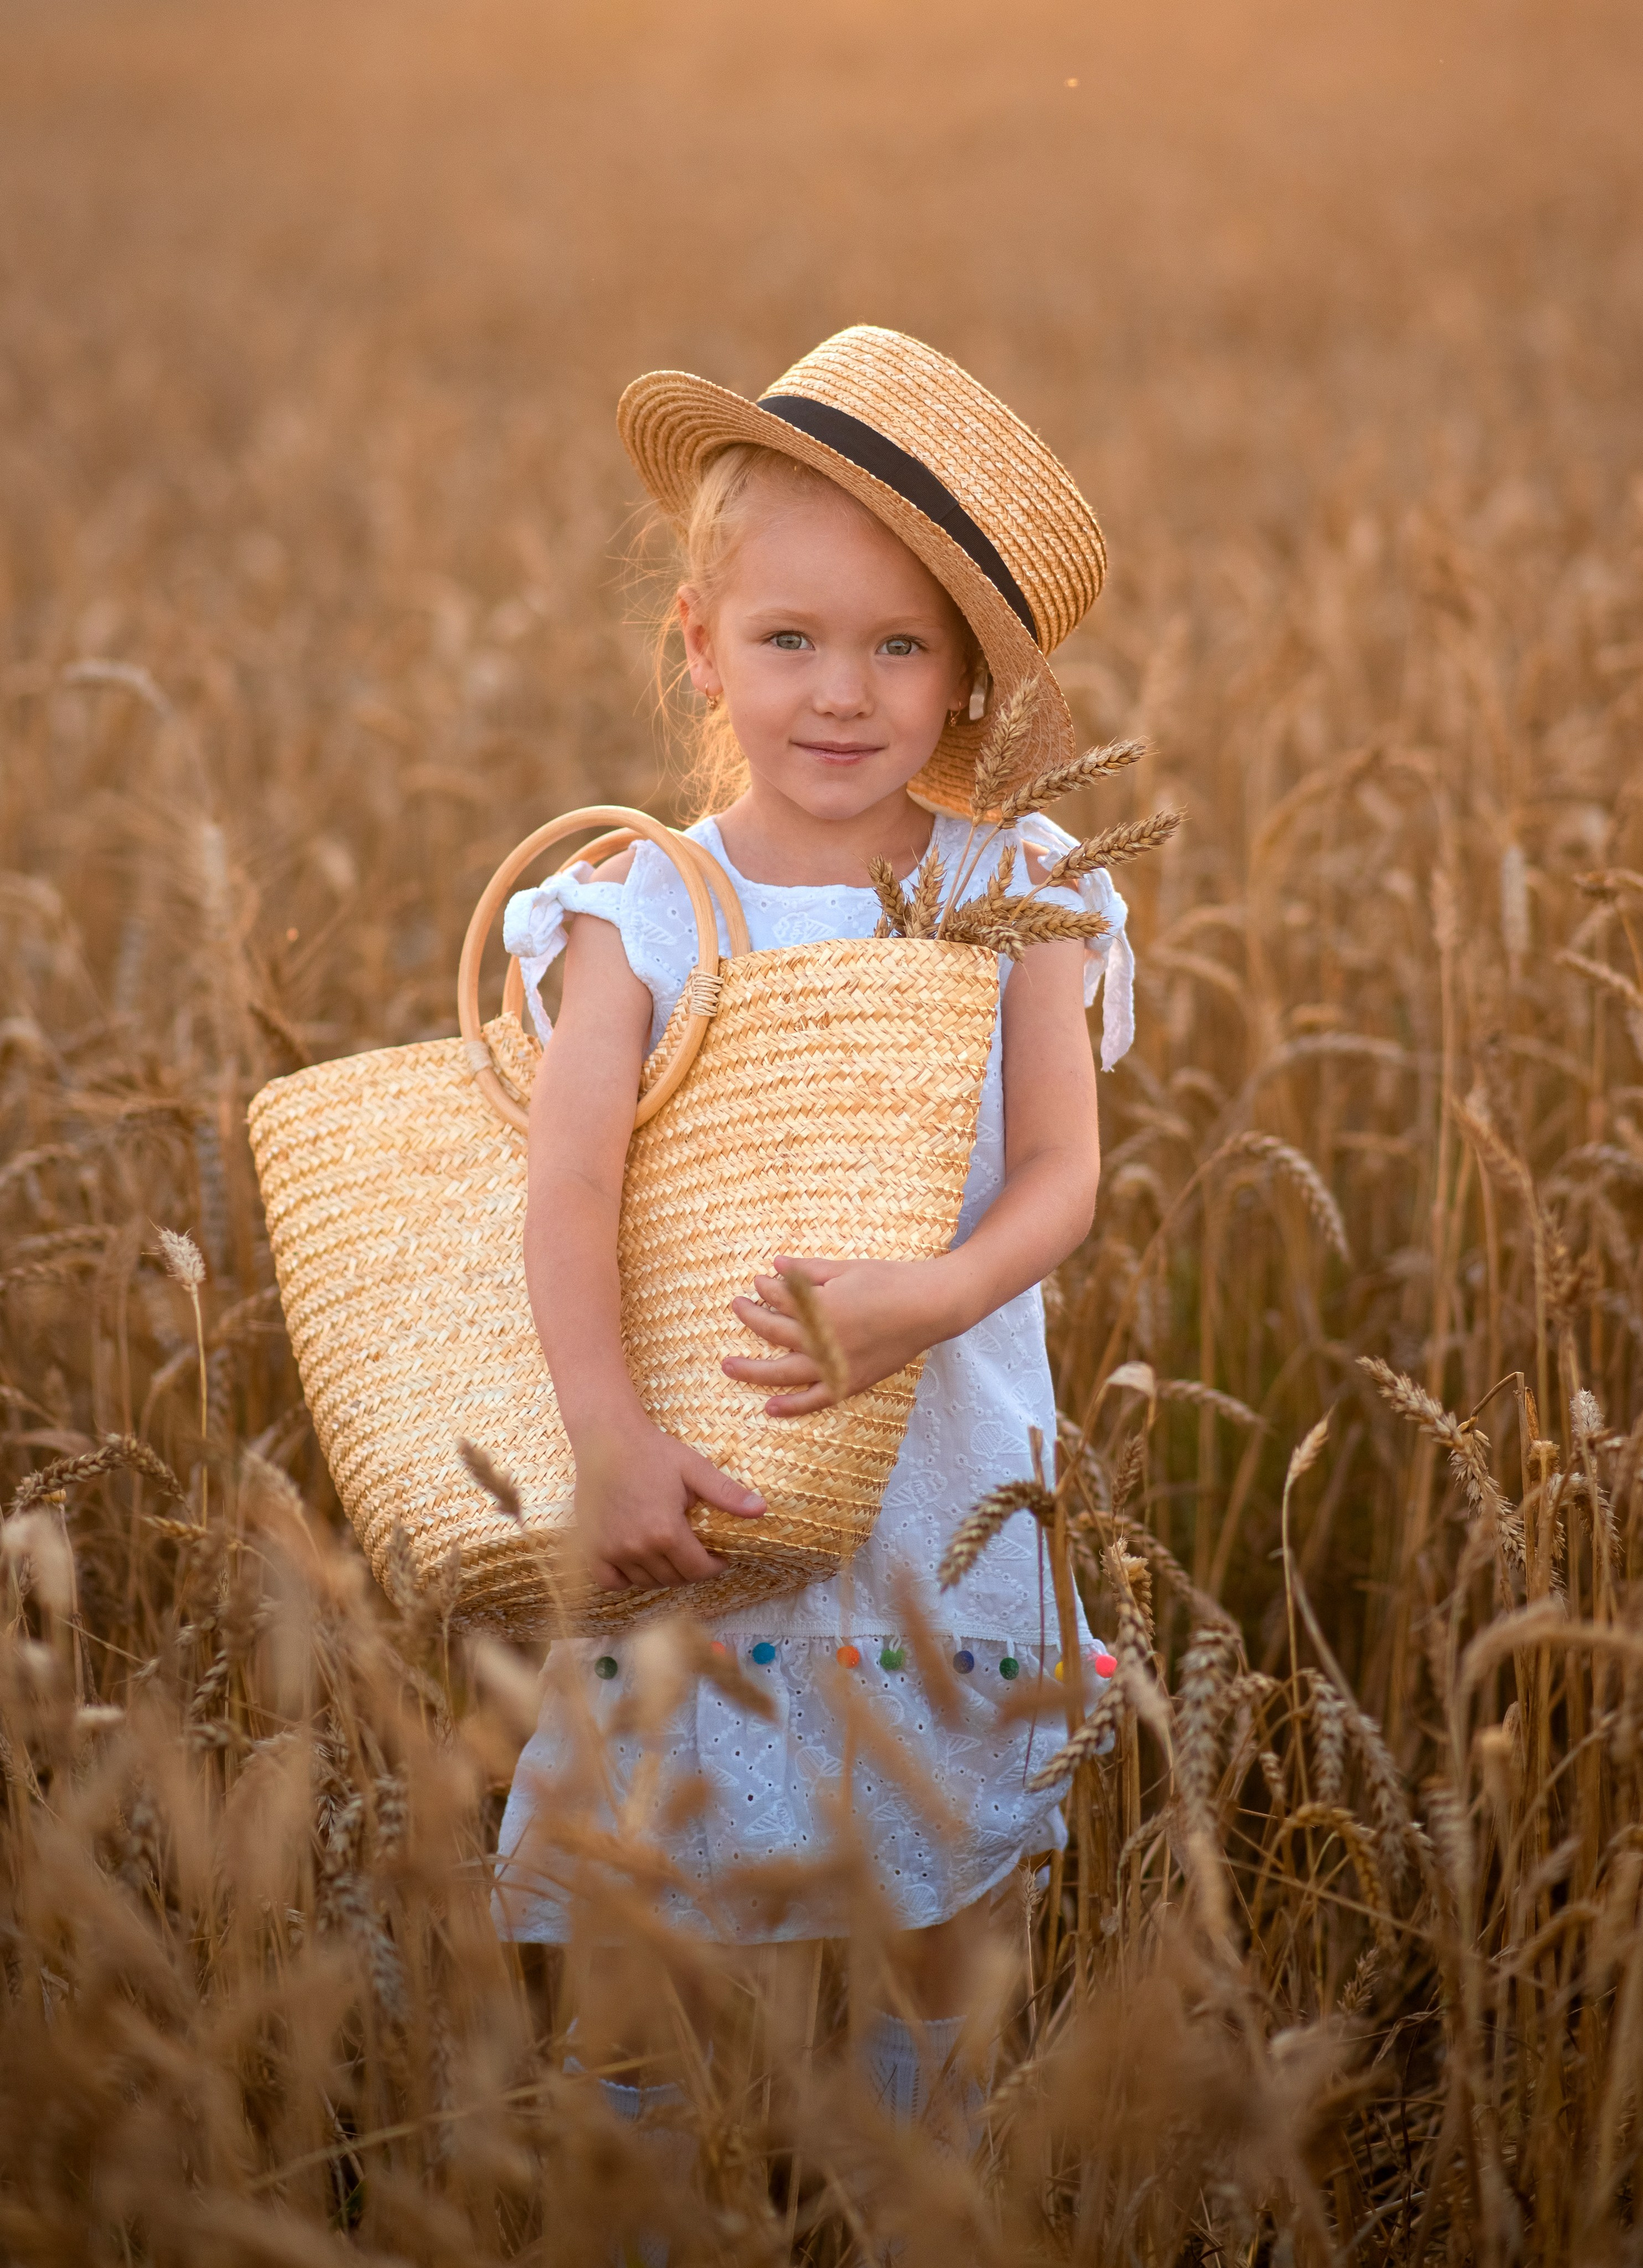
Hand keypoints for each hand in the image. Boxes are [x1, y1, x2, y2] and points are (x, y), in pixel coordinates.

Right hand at [574, 1421, 764, 1592]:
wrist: (606, 1438)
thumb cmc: (653, 1451)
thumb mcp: (694, 1469)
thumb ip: (726, 1493)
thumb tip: (761, 1509)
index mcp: (666, 1532)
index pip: (698, 1570)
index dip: (715, 1567)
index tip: (720, 1558)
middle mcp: (637, 1548)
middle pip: (673, 1579)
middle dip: (691, 1571)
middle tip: (697, 1553)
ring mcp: (612, 1550)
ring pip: (645, 1582)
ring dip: (662, 1574)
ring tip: (671, 1554)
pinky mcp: (592, 1548)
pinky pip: (611, 1581)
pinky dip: (626, 1579)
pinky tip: (638, 1561)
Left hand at [723, 1255, 952, 1417]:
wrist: (930, 1307)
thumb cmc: (891, 1281)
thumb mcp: (847, 1268)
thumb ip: (809, 1271)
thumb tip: (775, 1266)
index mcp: (820, 1307)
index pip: (779, 1298)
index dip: (764, 1288)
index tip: (758, 1282)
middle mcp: (822, 1339)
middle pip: (773, 1331)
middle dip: (750, 1317)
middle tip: (736, 1307)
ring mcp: (835, 1365)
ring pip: (783, 1371)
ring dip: (752, 1369)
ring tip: (727, 1366)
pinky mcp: (852, 1381)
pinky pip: (816, 1399)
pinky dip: (792, 1406)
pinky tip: (769, 1407)